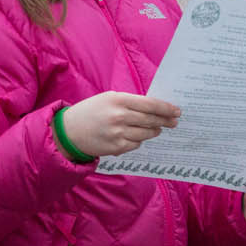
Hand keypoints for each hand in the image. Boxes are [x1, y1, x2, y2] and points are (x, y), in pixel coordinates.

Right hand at [60, 92, 180, 157]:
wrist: (69, 131)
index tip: (176, 111)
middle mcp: (119, 116)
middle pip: (151, 120)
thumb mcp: (108, 99)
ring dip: (154, 131)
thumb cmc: (91, 112)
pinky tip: (136, 137)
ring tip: (156, 129)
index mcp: (118, 99)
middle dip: (165, 121)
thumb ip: (130, 102)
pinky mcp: (116, 147)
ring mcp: (118, 133)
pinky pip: (136, 144)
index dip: (166, 108)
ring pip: (146, 134)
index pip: (150, 104)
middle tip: (174, 122)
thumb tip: (154, 109)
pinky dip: (139, 141)